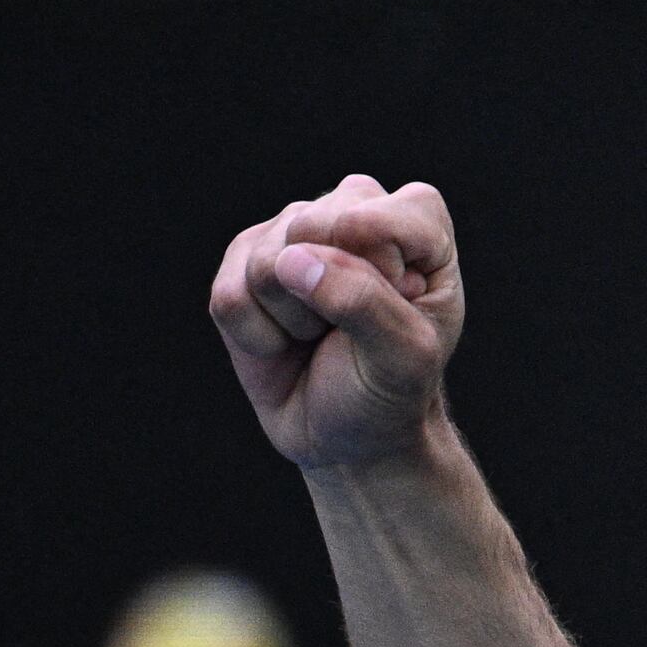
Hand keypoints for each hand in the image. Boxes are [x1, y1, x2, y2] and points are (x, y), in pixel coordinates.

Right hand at [212, 178, 464, 471]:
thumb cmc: (390, 389)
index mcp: (415, 221)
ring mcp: (291, 232)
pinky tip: (284, 343)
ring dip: (293, 322)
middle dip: (328, 299)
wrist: (346, 436)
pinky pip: (230, 297)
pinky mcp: (242, 263)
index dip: (378, 272)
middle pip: (310, 228)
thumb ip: (363, 300)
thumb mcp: (404, 357)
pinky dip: (257, 337)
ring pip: (266, 264)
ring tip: (320, 337)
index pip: (377, 217)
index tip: (401, 306)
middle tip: (352, 330)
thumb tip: (291, 259)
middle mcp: (351, 211)